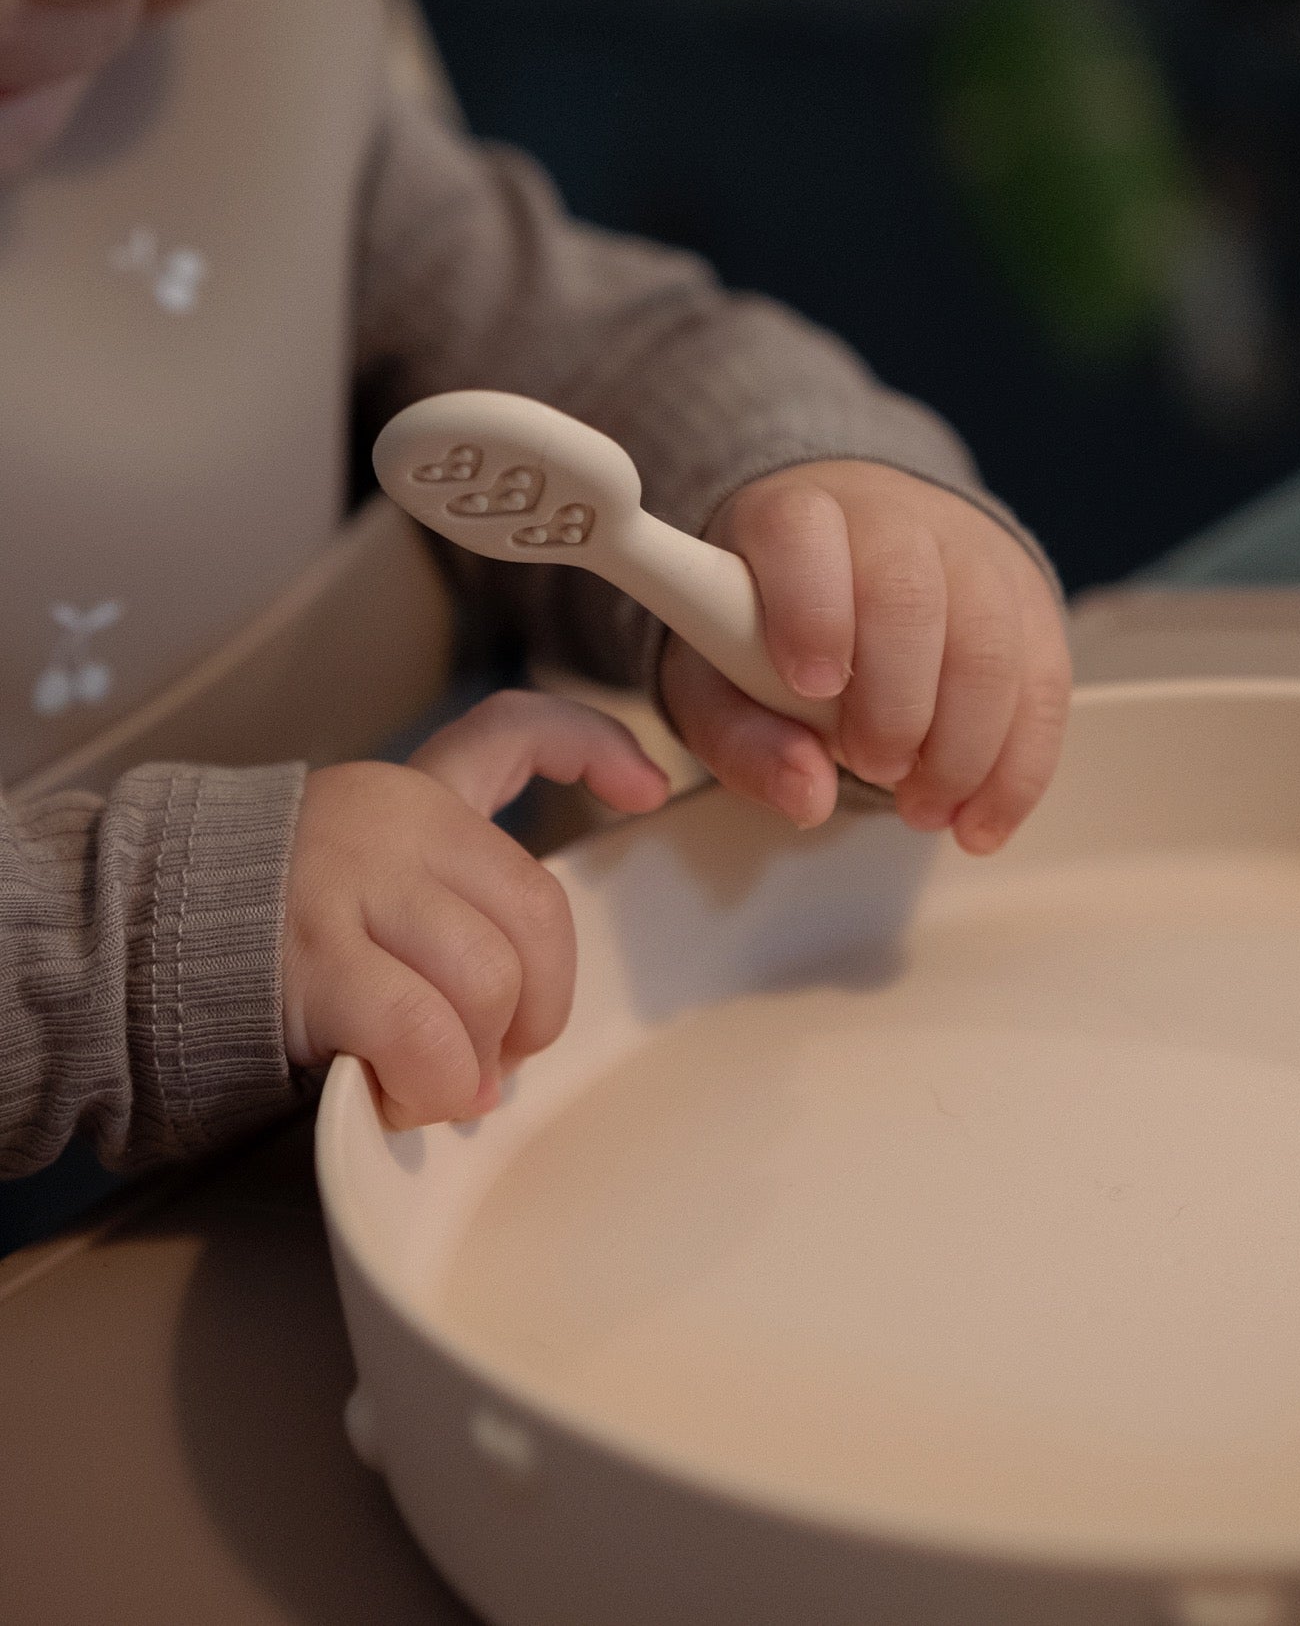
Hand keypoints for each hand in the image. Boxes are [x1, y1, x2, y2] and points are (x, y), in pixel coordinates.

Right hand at [282, 690, 667, 1127]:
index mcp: (408, 795)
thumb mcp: (357, 876)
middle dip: (540, 1000)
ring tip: (438, 1079)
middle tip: (504, 1047)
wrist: (124, 941)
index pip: (512, 732)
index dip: (593, 749)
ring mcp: (355, 887)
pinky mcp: (321, 961)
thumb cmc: (255, 928)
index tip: (648, 785)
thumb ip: (440, 910)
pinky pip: (428, 1036)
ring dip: (478, 1057)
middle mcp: (393, 823)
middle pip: (536, 910)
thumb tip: (511, 1024)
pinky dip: (436, 1084)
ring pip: (491, 981)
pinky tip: (412, 1095)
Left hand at [661, 464, 1070, 852]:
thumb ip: (739, 737)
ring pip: (990, 643)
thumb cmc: (772, 624)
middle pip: (911, 596)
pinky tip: (979, 819)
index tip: (812, 685)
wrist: (851, 558)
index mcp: (794, 516)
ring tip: (922, 807)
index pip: (803, 535)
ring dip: (962, 750)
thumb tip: (808, 793)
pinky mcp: (1027, 600)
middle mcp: (891, 519)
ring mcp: (970, 553)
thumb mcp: (714, 679)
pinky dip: (1017, 769)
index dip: (812, 610)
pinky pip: (1045, 684)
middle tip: (871, 768)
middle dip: (896, 707)